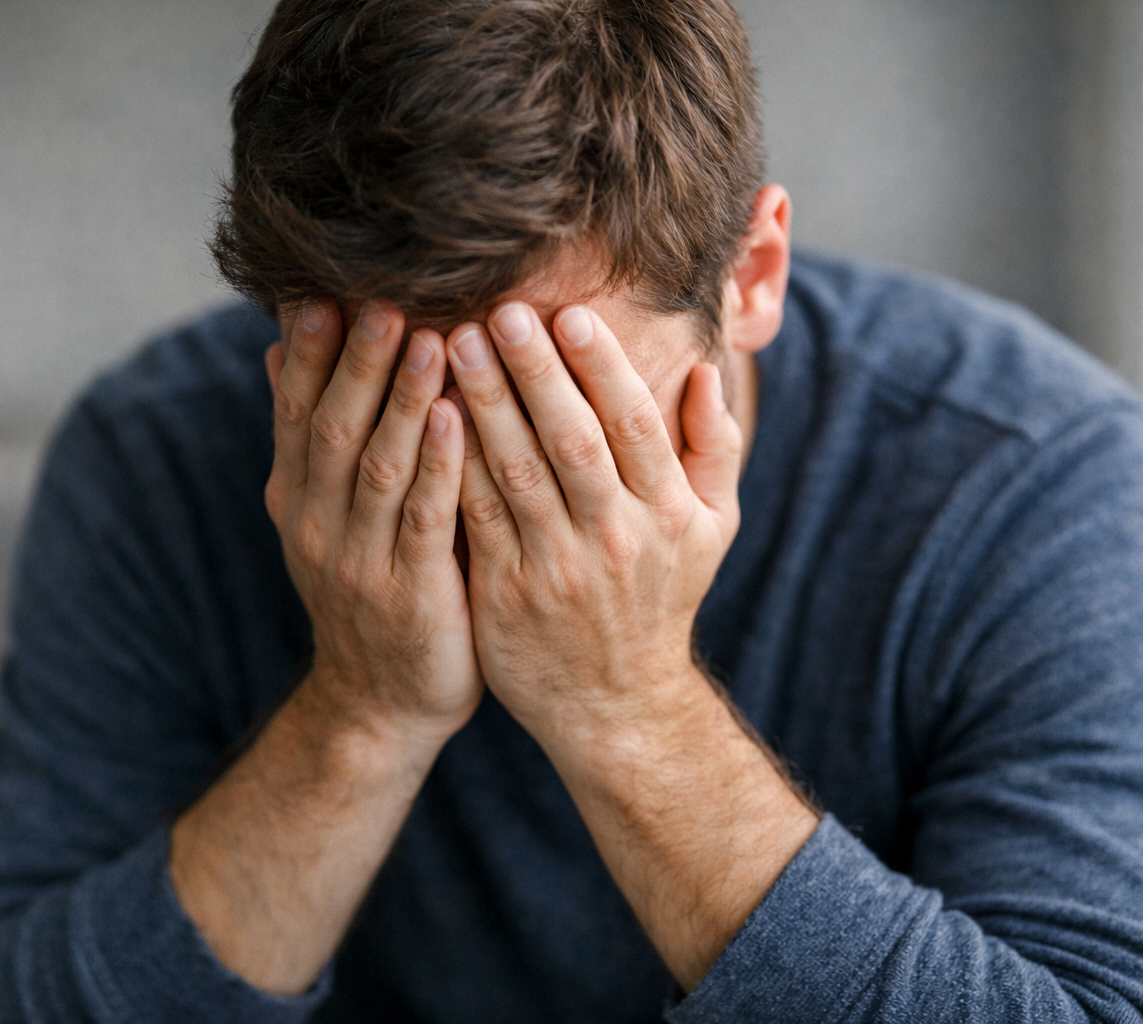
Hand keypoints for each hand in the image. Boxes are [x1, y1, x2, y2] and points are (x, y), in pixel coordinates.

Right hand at [266, 298, 480, 738]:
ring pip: (376, 466)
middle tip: (379, 295)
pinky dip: (435, 465)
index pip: (296, 409)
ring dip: (399, 399)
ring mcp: (360, 559)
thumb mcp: (326, 515)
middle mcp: (318, 523)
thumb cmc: (370, 590)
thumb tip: (281, 348)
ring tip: (425, 336)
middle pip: (332, 426)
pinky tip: (455, 416)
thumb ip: (314, 437)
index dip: (309, 350)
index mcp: (298, 497)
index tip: (320, 286)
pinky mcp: (410, 591)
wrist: (379, 704)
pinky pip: (422, 518)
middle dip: (355, 359)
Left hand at [445, 300, 742, 743]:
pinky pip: (476, 519)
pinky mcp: (506, 594)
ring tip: (455, 346)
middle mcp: (614, 539)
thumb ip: (713, 448)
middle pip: (572, 442)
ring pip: (517, 475)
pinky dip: (455, 466)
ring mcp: (557, 569)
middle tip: (501, 312)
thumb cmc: (662, 600)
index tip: (570, 314)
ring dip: (484, 407)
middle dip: (535, 374)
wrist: (616, 705)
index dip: (603, 368)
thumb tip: (704, 369)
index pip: (634, 427)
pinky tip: (429, 417)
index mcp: (666, 514)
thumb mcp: (711, 530)